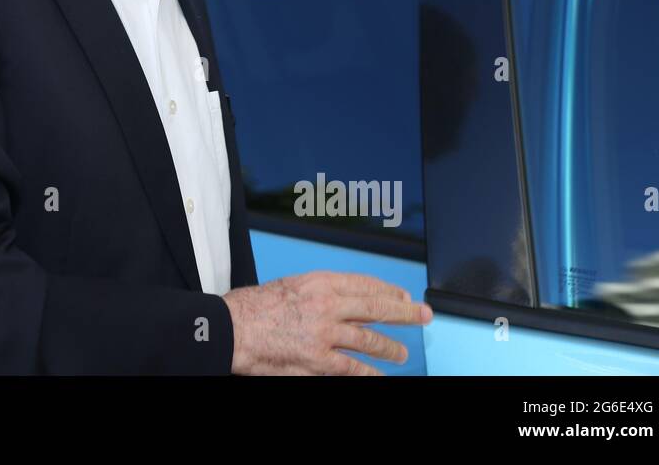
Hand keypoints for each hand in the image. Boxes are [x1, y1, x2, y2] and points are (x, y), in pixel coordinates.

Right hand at [223, 270, 431, 374]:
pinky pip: (354, 368)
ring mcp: (325, 333)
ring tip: (402, 353)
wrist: (234, 328)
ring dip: (391, 347)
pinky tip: (381, 376)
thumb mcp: (292, 287)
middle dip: (405, 312)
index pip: (366, 283)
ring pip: (370, 339)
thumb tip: (348, 303)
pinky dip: (371, 373)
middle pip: (377, 307)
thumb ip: (321, 293)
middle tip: (424, 315)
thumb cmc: (255, 307)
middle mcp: (327, 304)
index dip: (389, 291)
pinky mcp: (319, 360)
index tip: (403, 296)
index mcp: (320, 282)